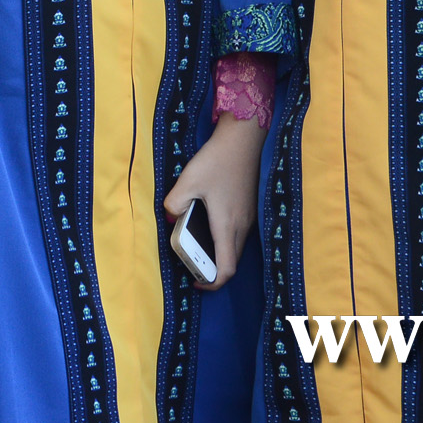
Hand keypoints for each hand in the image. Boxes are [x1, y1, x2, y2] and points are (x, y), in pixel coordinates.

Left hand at [161, 114, 264, 289]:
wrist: (244, 139)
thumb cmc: (217, 160)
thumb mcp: (188, 180)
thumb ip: (174, 203)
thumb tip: (172, 217)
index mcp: (226, 225)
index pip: (226, 269)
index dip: (213, 283)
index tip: (197, 282)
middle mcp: (242, 226)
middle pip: (231, 261)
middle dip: (213, 269)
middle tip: (192, 262)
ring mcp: (249, 217)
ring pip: (236, 247)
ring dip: (219, 253)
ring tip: (198, 243)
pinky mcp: (250, 208)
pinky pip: (239, 233)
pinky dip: (225, 238)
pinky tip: (210, 222)